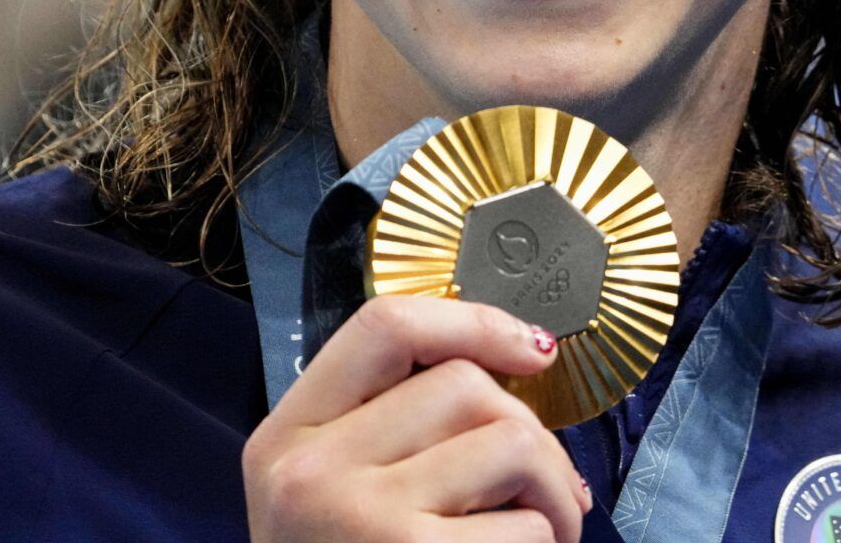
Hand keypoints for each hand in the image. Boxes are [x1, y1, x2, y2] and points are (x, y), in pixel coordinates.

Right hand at [244, 295, 592, 542]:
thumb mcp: (332, 490)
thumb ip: (395, 424)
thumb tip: (526, 358)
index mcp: (286, 434)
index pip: (384, 324)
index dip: (473, 320)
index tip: (533, 349)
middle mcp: (310, 469)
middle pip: (464, 385)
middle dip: (532, 434)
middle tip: (547, 495)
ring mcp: (359, 520)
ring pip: (510, 444)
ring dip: (554, 494)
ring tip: (542, 535)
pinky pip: (527, 530)